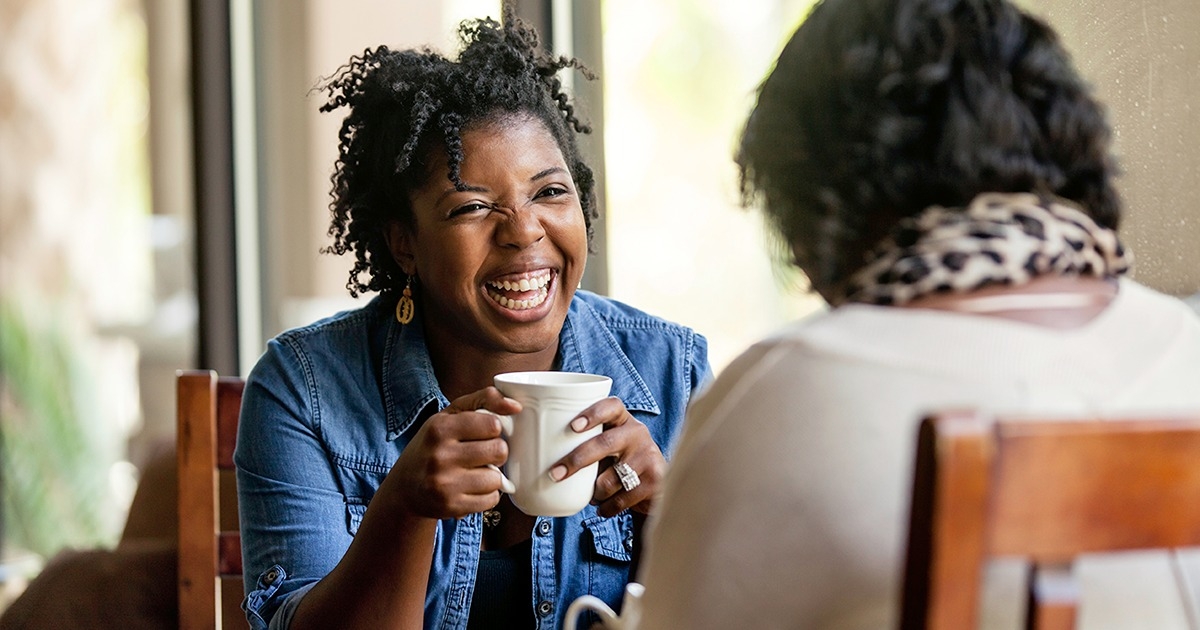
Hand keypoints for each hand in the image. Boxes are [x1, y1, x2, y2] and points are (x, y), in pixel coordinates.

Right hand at [381, 387, 520, 519]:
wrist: (405, 487)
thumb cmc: (434, 445)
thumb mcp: (450, 415)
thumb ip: (484, 399)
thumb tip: (515, 406)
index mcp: (440, 428)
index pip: (493, 424)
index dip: (494, 429)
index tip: (484, 433)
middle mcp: (440, 456)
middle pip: (499, 451)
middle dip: (496, 452)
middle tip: (483, 454)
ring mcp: (444, 484)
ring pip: (497, 479)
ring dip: (492, 476)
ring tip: (476, 472)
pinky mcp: (451, 507)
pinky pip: (491, 500)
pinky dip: (488, 495)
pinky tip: (472, 488)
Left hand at [548, 397, 664, 516]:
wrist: (655, 487)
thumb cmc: (616, 462)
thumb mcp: (605, 446)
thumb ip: (582, 443)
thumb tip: (530, 452)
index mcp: (622, 419)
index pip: (611, 406)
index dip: (593, 413)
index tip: (572, 426)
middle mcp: (638, 433)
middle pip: (606, 444)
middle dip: (577, 460)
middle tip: (555, 474)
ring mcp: (648, 456)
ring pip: (610, 479)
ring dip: (595, 492)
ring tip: (594, 494)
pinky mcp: (655, 481)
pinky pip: (620, 500)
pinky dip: (606, 508)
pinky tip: (603, 507)